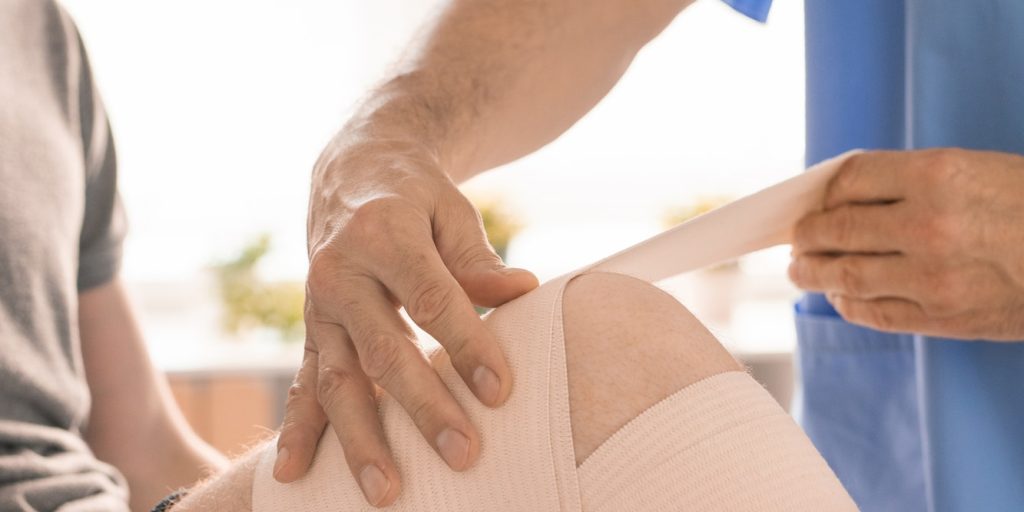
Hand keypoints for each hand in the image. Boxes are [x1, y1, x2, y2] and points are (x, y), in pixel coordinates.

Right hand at [273, 137, 537, 506]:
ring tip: (386, 491)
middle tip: (463, 454)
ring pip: (338, 380)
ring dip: (360, 440)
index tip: (500, 392)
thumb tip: (522, 292)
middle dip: (423, 408)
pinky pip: (303, 384)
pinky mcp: (310, 331)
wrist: (352, 175)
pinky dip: (297, 430)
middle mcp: (341, 273)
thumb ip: (478, 259)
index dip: (467, 346)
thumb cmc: (416, 198)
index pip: (430, 299)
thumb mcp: (451, 211)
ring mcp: (318, 307)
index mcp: (383, 235)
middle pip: (384, 350)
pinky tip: (290, 474)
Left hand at [789, 148, 1023, 339]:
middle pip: (835, 230)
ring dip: (813, 272)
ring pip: (844, 275)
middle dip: (807, 235)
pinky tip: (840, 296)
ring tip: (802, 269)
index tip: (813, 200)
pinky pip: (872, 312)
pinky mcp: (941, 317)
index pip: (849, 180)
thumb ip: (911, 181)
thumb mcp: (978, 171)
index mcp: (936, 177)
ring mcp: (931, 277)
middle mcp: (926, 226)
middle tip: (797, 238)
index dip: (823, 192)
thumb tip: (844, 194)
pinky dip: (847, 304)